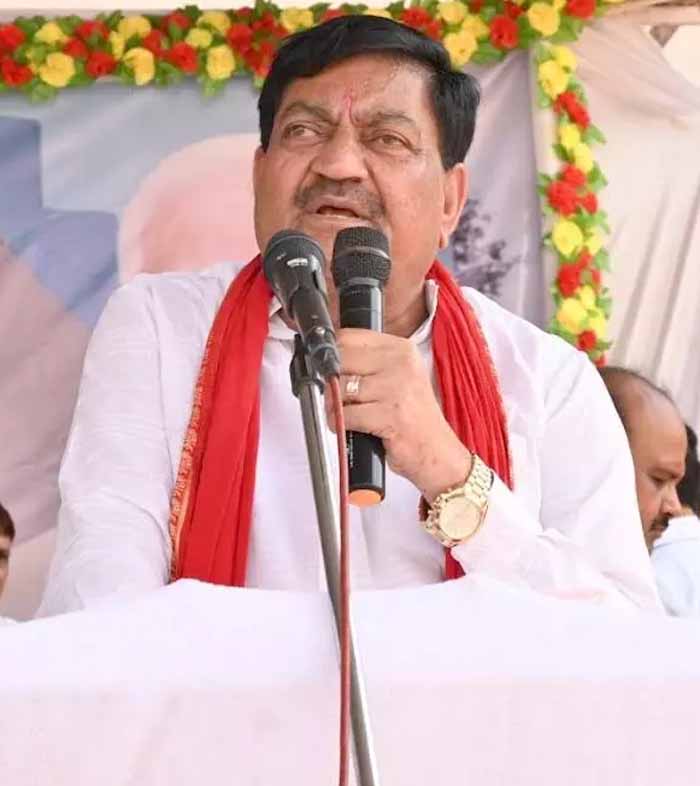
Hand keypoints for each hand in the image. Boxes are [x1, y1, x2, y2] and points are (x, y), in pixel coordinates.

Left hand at [326, 328, 472, 502]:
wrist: (437, 452)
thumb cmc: (413, 418)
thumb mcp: (398, 378)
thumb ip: (368, 363)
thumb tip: (328, 357)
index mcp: (401, 349)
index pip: (349, 337)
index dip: (331, 353)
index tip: (330, 367)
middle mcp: (401, 364)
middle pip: (341, 359)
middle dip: (332, 380)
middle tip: (338, 395)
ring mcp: (396, 389)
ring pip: (341, 387)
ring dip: (334, 404)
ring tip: (346, 412)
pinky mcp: (389, 415)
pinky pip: (346, 414)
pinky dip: (339, 424)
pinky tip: (351, 426)